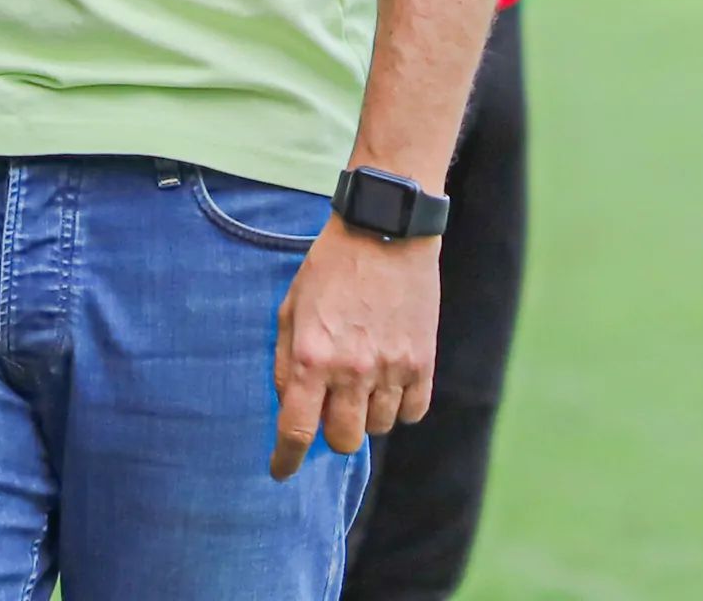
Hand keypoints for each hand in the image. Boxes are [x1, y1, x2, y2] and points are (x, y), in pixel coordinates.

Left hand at [270, 212, 439, 479]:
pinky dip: (399, 406)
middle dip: (330, 432)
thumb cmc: (330, 266)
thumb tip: (287, 403)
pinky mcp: (423, 363)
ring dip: (365, 414)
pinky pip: (412, 413)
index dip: (286, 459)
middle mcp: (352, 370)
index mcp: (312, 355)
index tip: (280, 471)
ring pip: (378, 428)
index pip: (297, 429)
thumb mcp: (292, 305)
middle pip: (342, 440)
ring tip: (361, 378)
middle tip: (329, 404)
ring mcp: (392, 369)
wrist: (384, 231)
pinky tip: (388, 379)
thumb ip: (285, 358)